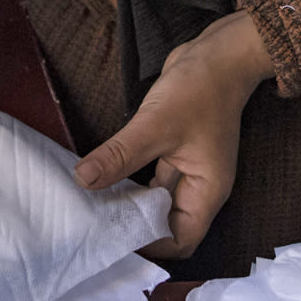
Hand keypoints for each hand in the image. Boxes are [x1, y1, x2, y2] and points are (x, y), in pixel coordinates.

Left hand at [73, 10, 271, 260]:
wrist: (218, 53)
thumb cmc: (199, 91)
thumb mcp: (155, 125)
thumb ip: (119, 155)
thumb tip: (82, 180)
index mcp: (207, 191)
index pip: (181, 240)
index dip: (152, 247)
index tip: (115, 241)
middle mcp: (199, 186)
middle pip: (166, 224)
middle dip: (135, 229)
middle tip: (95, 229)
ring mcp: (187, 168)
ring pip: (155, 201)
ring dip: (129, 206)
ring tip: (93, 210)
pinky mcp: (174, 151)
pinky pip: (150, 178)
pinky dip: (130, 182)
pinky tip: (103, 180)